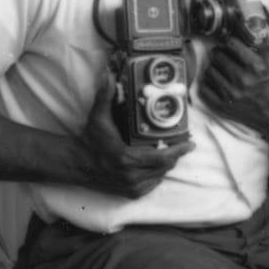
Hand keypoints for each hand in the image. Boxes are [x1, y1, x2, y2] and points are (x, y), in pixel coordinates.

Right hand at [75, 69, 194, 199]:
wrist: (78, 164)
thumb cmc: (90, 141)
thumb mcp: (97, 118)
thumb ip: (105, 96)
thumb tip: (108, 75)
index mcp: (126, 158)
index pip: (162, 158)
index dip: (179, 151)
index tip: (191, 143)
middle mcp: (130, 176)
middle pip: (165, 166)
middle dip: (175, 154)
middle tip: (182, 142)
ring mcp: (131, 187)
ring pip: (160, 175)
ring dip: (167, 163)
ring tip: (171, 150)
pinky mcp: (131, 193)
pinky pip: (153, 183)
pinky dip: (157, 173)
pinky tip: (157, 162)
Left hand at [200, 39, 268, 155]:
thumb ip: (262, 42)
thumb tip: (252, 22)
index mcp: (257, 68)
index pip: (231, 43)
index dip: (229, 41)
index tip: (230, 43)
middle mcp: (243, 81)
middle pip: (217, 55)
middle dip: (220, 53)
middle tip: (224, 55)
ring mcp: (231, 95)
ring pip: (209, 70)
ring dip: (214, 67)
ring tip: (222, 69)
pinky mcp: (221, 106)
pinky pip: (203, 87)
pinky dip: (209, 83)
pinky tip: (218, 82)